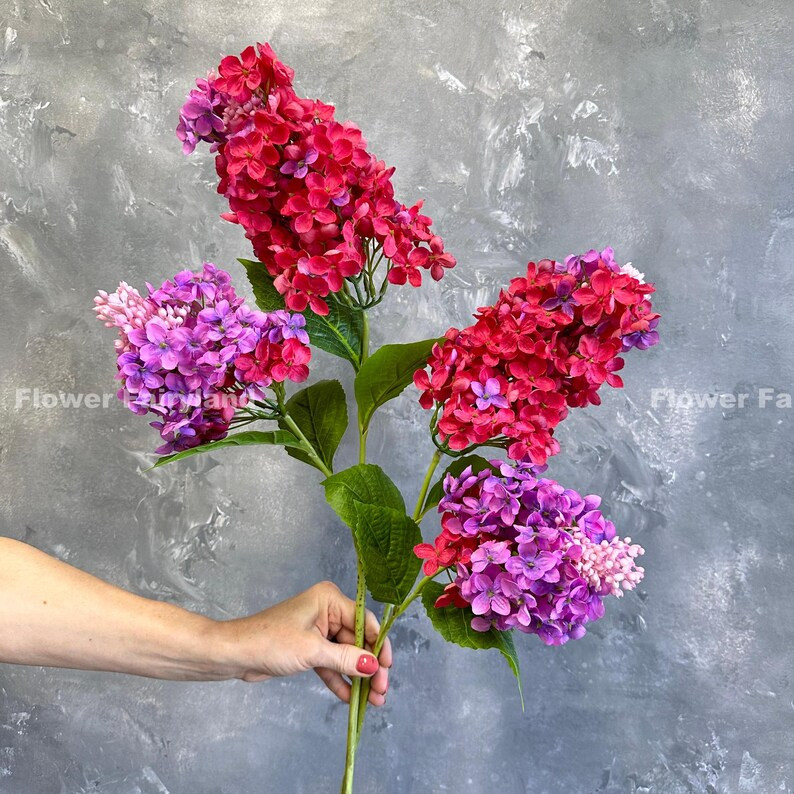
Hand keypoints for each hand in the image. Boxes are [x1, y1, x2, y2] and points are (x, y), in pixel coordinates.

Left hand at [212, 581, 392, 705]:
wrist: (235, 654)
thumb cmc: (271, 641)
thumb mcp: (312, 651)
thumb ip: (346, 658)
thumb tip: (374, 666)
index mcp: (329, 599)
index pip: (364, 621)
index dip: (378, 646)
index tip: (388, 669)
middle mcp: (327, 611)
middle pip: (358, 641)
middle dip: (369, 667)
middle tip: (381, 692)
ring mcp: (318, 631)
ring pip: (346, 655)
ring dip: (358, 677)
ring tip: (373, 701)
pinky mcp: (309, 648)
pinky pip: (331, 664)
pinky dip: (340, 680)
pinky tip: (351, 699)